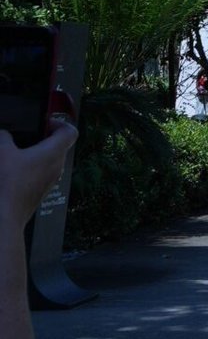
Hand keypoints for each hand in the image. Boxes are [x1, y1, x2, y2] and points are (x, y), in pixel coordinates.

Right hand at [0, 117, 77, 232]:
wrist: (4, 216)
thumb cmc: (8, 184)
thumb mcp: (2, 152)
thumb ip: (4, 137)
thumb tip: (4, 135)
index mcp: (53, 153)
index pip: (71, 132)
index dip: (60, 123)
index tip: (44, 122)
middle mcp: (56, 167)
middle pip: (59, 146)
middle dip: (43, 138)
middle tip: (26, 137)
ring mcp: (49, 182)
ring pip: (49, 162)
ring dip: (35, 155)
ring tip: (16, 154)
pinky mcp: (40, 192)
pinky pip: (40, 175)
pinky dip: (30, 169)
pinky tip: (12, 172)